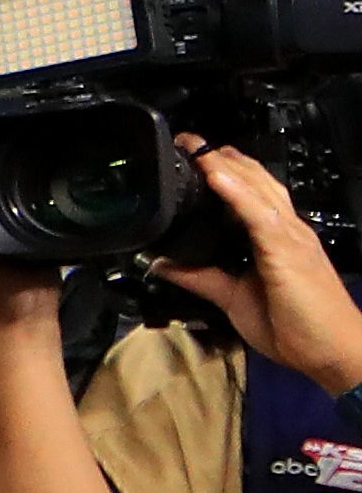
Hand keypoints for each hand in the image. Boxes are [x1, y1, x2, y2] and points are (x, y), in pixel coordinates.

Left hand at [155, 138, 361, 392]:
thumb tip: (161, 263)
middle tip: (190, 141)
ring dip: (227, 167)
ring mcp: (291, 237)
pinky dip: (236, 193)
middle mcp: (287, 230)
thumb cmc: (295, 326)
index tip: (196, 156)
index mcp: (277, 239)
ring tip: (198, 148)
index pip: (252, 194)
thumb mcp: (234, 298)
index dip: (226, 172)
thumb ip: (201, 277)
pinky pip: (259, 214)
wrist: (332, 351)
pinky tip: (216, 176)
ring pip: (257, 190)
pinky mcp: (288, 251)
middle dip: (223, 160)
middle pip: (255, 183)